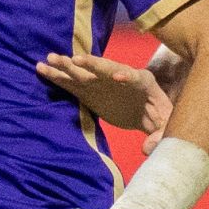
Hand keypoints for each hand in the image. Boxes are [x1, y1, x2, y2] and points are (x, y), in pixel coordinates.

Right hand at [36, 48, 172, 139]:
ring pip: (84, 71)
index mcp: (143, 81)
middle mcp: (120, 76)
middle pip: (104, 68)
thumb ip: (160, 135)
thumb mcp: (166, 125)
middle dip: (90, 63)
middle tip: (74, 60)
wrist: (149, 113)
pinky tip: (42, 69)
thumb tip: (147, 149)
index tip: (117, 77)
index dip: (127, 76)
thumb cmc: (162, 118)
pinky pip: (72, 82)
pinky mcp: (90, 90)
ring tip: (49, 58)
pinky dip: (58, 76)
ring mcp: (103, 82)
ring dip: (67, 65)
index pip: (135, 76)